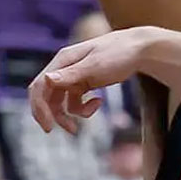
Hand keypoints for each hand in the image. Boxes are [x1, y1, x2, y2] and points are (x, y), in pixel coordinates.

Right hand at [30, 26, 159, 132]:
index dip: (39, 107)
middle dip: (51, 114)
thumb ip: (71, 74)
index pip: (40, 85)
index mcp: (63, 60)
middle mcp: (65, 68)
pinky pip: (76, 101)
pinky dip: (84, 108)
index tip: (49, 126)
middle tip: (60, 130)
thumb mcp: (96, 65)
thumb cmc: (119, 52)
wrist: (142, 49)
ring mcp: (75, 76)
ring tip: (78, 127)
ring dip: (68, 115)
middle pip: (47, 95)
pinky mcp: (85, 82)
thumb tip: (47, 79)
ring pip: (61, 101)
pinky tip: (98, 102)